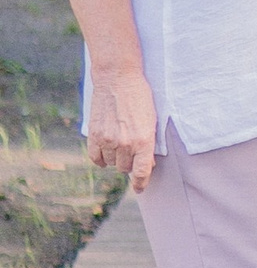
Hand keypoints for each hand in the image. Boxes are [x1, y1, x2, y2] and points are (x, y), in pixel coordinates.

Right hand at [88, 66, 157, 191]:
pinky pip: (96, 158)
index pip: (141, 172)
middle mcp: (125, 144)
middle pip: (126, 168)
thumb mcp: (151, 120)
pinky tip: (106, 151)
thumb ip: (149, 144)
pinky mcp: (94, 135)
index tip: (139, 188)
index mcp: (144, 140)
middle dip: (131, 162)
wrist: (118, 79)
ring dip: (116, 158)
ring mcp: (108, 141)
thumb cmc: (140, 98)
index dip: (141, 183)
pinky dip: (101, 158)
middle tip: (133, 150)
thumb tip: (146, 164)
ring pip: (111, 164)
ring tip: (120, 144)